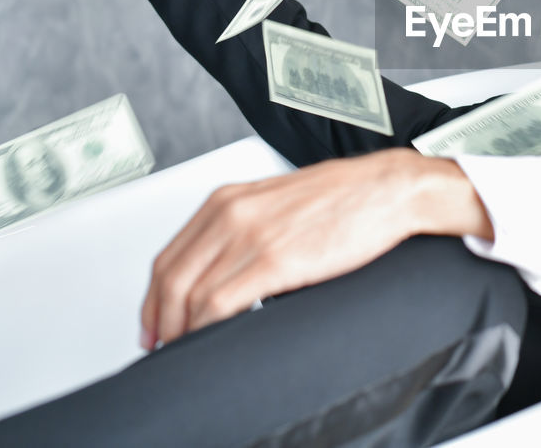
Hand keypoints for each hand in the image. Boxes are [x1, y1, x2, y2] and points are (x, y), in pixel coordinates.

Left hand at [140, 149, 491, 349]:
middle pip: (170, 279)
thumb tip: (220, 269)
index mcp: (228, 199)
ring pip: (190, 296)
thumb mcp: (277, 202)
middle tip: (163, 345)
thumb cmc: (344, 198)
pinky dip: (207, 329)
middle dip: (160, 321)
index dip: (152, 299)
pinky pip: (220, 304)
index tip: (153, 323)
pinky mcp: (275, 260)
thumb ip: (242, 226)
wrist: (388, 190)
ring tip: (189, 349)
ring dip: (183, 331)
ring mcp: (251, 236)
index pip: (168, 256)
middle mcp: (231, 213)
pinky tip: (214, 339)